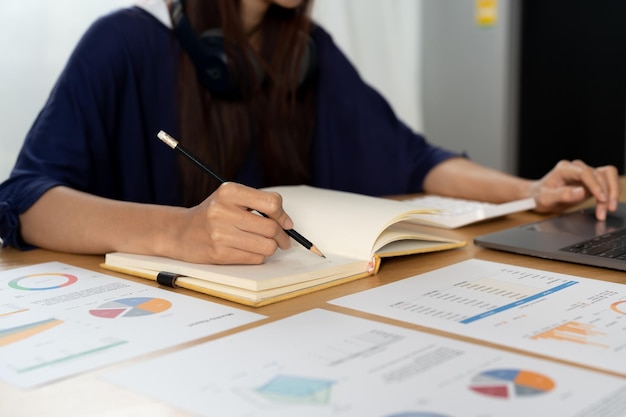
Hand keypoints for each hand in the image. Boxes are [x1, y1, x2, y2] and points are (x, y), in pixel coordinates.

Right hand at [173, 182, 292, 263]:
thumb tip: (288, 223)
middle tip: (282, 239)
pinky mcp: (220, 254)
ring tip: (264, 244)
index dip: (282, 215)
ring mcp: (220, 234)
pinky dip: (258, 256)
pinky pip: (255, 258)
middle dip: (282, 236)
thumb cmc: (214, 214)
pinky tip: (249, 249)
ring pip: (267, 246)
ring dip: (271, 247)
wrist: (181, 232)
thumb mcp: (232, 198)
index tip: (285, 222)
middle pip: (271, 228)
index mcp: (229, 192)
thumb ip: (260, 203)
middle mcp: (223, 211)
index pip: (272, 203)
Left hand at [530, 160, 618, 219]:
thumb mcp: (546, 198)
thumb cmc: (538, 195)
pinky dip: (610, 193)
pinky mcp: (590, 182)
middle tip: (603, 211)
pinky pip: (606, 183)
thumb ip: (562, 194)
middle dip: (605, 194)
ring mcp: (585, 174)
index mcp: (564, 169)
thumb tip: (581, 192)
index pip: (585, 173)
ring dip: (611, 193)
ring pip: (606, 177)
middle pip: (599, 175)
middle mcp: (576, 168)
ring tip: (607, 209)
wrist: (537, 196)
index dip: (595, 185)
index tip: (601, 198)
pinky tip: (606, 205)